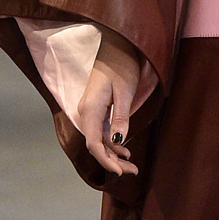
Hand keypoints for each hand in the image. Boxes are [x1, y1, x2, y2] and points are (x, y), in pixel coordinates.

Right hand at [77, 26, 142, 176]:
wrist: (116, 46)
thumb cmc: (122, 65)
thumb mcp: (125, 92)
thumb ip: (120, 117)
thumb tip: (117, 142)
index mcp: (90, 109)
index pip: (94, 143)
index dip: (106, 160)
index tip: (120, 172)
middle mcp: (86, 112)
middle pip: (96, 145)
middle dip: (112, 162)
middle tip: (133, 172)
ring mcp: (90, 112)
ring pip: (99, 140)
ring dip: (114, 155)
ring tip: (132, 166)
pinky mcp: (97, 110)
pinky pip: (102, 132)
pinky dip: (113, 143)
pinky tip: (124, 151)